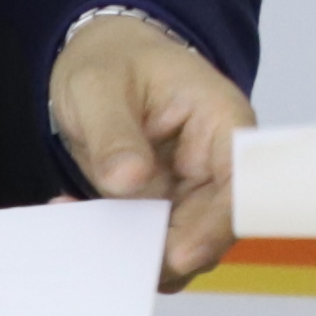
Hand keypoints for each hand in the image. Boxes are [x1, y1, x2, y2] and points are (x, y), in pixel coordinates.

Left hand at [51, 8, 250, 283]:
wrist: (104, 59)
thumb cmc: (113, 60)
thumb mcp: (99, 85)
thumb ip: (114, 133)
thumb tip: (128, 180)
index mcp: (223, 121)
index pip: (241, 184)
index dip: (218, 225)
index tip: (179, 255)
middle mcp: (217, 164)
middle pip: (213, 229)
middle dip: (166, 251)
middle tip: (113, 256)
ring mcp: (191, 191)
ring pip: (182, 246)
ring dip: (134, 249)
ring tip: (81, 222)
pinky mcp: (164, 209)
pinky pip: (147, 242)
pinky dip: (113, 242)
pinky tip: (74, 213)